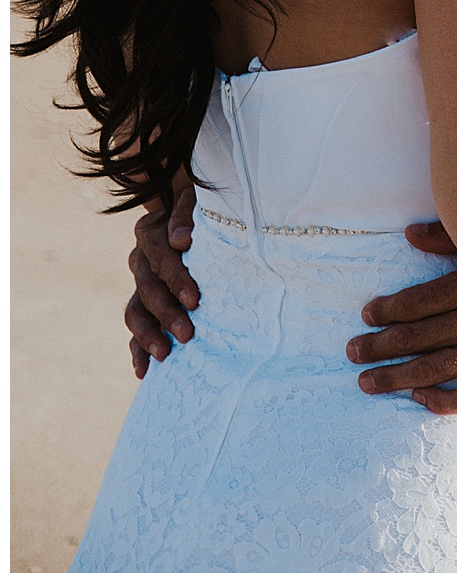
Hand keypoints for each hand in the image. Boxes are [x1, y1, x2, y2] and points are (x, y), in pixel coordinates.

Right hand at [124, 183, 199, 378]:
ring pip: (135, 311)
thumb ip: (188, 215)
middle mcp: (140, 258)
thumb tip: (181, 240)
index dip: (175, 278)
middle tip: (187, 334)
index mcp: (151, 232)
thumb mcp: (200, 202)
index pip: (159, 256)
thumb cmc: (206, 207)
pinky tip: (143, 370)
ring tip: (164, 356)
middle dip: (166, 313)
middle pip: (147, 288)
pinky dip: (137, 349)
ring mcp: (139, 283)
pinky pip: (135, 328)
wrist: (198, 216)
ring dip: (148, 335)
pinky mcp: (144, 303)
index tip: (195, 300)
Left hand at [346, 221, 456, 414]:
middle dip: (376, 346)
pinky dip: (438, 402)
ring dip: (393, 376)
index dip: (385, 310)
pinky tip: (418, 400)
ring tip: (367, 380)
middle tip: (352, 352)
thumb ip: (450, 238)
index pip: (413, 302)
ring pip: (429, 370)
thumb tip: (408, 235)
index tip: (368, 316)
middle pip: (412, 338)